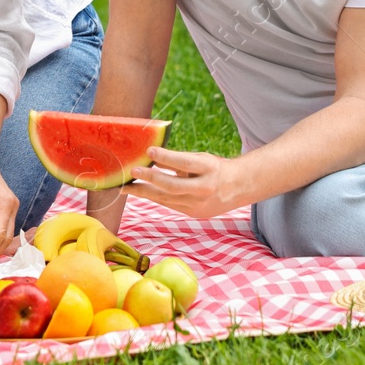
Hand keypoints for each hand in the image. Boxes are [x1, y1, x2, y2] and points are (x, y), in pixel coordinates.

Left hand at [122, 147, 243, 218]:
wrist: (238, 188)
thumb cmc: (214, 168)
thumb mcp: (200, 159)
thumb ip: (177, 160)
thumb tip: (151, 156)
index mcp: (209, 169)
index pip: (184, 163)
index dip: (166, 157)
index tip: (149, 151)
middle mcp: (205, 188)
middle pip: (172, 186)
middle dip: (150, 178)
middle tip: (132, 171)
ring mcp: (199, 204)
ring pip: (166, 199)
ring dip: (144, 192)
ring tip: (126, 187)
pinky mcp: (194, 213)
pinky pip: (169, 204)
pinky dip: (155, 197)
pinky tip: (141, 192)